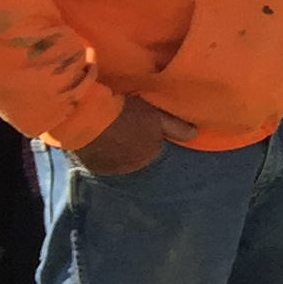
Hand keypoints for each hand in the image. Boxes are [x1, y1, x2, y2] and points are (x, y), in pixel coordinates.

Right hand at [74, 92, 192, 177]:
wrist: (88, 117)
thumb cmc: (126, 114)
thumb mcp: (155, 116)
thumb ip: (175, 127)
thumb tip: (194, 135)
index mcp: (148, 157)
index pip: (152, 150)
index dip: (147, 136)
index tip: (140, 125)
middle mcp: (129, 169)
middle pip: (134, 157)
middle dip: (131, 145)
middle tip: (124, 127)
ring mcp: (108, 169)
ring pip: (116, 160)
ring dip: (114, 150)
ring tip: (109, 132)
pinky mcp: (89, 166)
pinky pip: (98, 160)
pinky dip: (99, 151)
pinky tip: (96, 138)